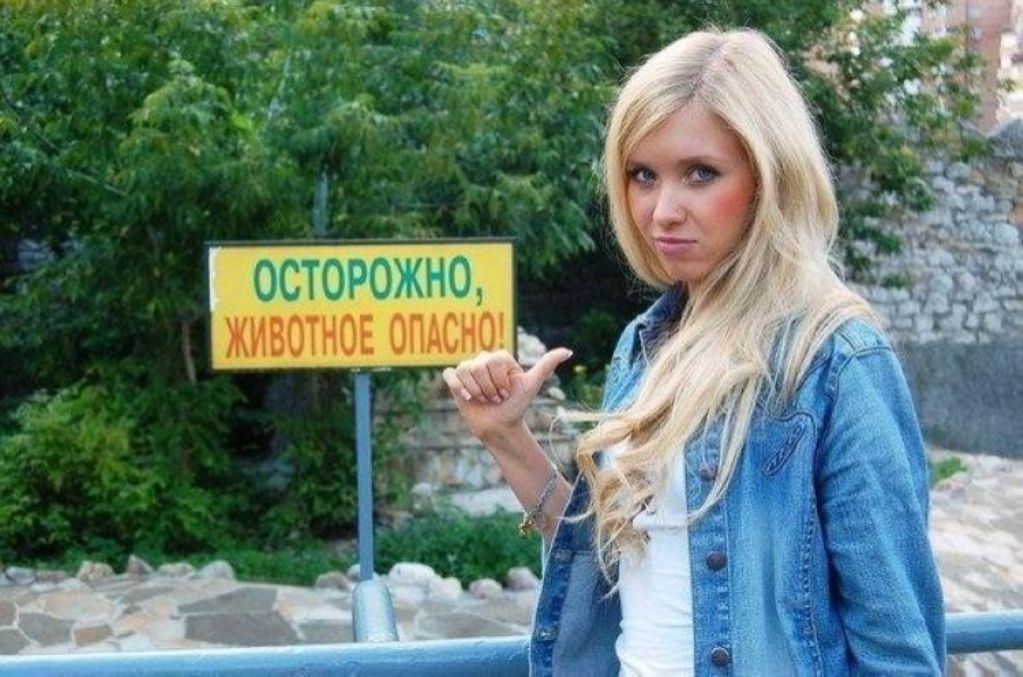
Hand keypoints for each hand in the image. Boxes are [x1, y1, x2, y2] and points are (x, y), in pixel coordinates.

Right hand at [442, 348, 572, 442]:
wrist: (500, 426)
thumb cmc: (516, 406)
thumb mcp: (531, 384)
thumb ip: (547, 365)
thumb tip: (569, 350)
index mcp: (499, 358)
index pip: (493, 360)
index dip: (500, 380)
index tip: (506, 392)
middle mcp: (483, 360)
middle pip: (478, 366)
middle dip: (488, 388)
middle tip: (495, 399)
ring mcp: (468, 369)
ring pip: (464, 371)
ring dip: (476, 391)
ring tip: (484, 400)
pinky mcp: (455, 380)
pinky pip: (450, 375)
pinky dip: (459, 387)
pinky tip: (468, 397)